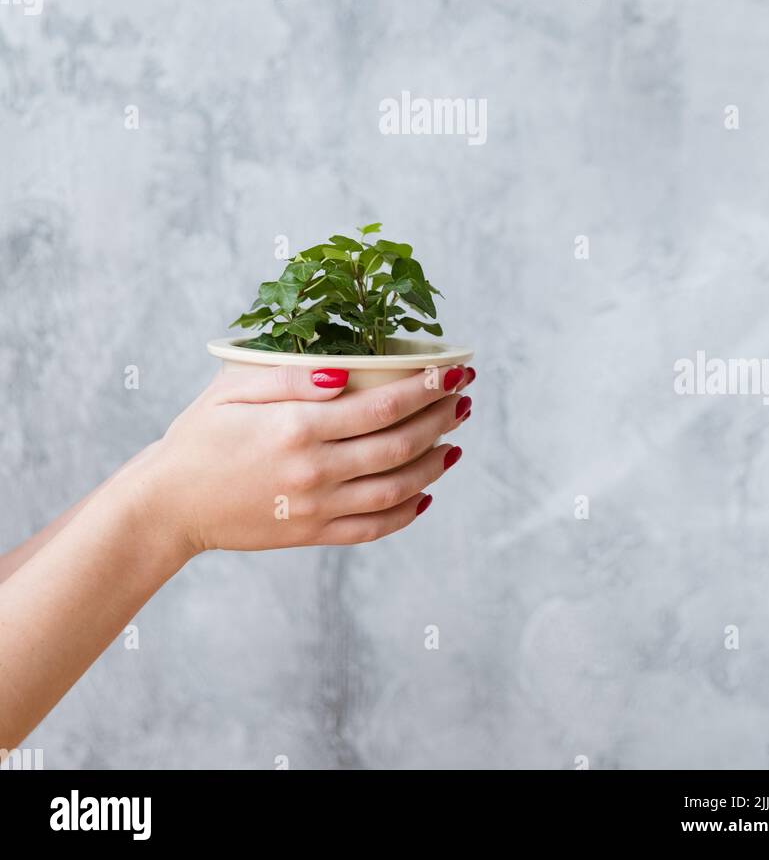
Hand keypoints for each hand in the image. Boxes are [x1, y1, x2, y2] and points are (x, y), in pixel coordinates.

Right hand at [143, 363, 474, 554]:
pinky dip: (406, 513)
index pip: (383, 406)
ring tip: (454, 443)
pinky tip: (424, 494)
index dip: (427, 388)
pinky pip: (372, 527)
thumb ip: (289, 377)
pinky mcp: (311, 534)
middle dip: (440, 419)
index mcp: (298, 427)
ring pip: (395, 488)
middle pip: (399, 445)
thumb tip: (345, 374)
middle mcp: (314, 470)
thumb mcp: (233, 389)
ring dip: (433, 465)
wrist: (169, 504)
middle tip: (464, 399)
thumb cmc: (199, 436)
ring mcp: (316, 507)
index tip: (455, 370)